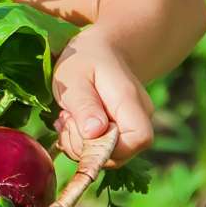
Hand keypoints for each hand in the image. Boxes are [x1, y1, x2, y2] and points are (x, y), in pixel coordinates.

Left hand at [51, 26, 154, 167]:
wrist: (100, 51)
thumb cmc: (85, 60)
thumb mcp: (74, 76)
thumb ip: (84, 105)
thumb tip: (94, 134)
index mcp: (130, 101)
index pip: (138, 139)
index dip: (108, 146)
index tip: (80, 130)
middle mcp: (140, 117)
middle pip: (120, 153)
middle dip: (84, 145)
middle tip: (65, 118)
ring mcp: (132, 127)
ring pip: (107, 155)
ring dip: (78, 143)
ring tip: (67, 116)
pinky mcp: (119, 133)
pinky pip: (101, 149)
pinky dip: (81, 142)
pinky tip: (72, 122)